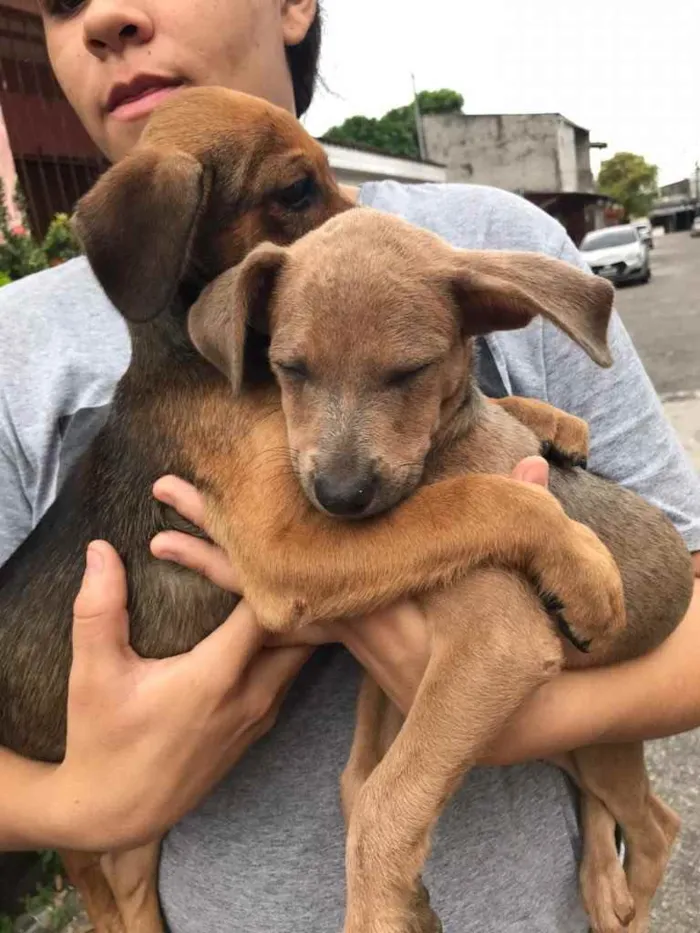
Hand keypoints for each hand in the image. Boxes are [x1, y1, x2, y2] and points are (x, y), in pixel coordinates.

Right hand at [46, 540, 310, 850]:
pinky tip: (266, 628)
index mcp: (215, 677)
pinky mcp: (258, 731)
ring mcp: (259, 718)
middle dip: (292, 595)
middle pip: (300, 633)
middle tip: (280, 558)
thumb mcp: (93, 674)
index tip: (258, 545)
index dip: (266, 575)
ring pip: (299, 657)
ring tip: (278, 585)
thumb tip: (100, 547)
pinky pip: (287, 678)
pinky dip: (285, 650)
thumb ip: (99, 607)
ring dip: (292, 623)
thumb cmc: (101, 742)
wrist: (115, 814)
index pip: (266, 610)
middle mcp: (250, 697)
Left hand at [151, 458, 550, 708]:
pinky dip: (265, 592)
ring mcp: (351, 633)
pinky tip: (245, 578)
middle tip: (162, 496)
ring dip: (227, 563)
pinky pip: (298, 616)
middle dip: (209, 539)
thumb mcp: (524, 594)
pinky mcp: (362, 642)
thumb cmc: (518, 660)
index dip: (226, 544)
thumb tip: (532, 463)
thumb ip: (523, 522)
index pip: (279, 574)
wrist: (516, 723)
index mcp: (369, 609)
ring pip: (273, 597)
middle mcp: (347, 620)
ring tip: (172, 538)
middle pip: (261, 579)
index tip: (178, 516)